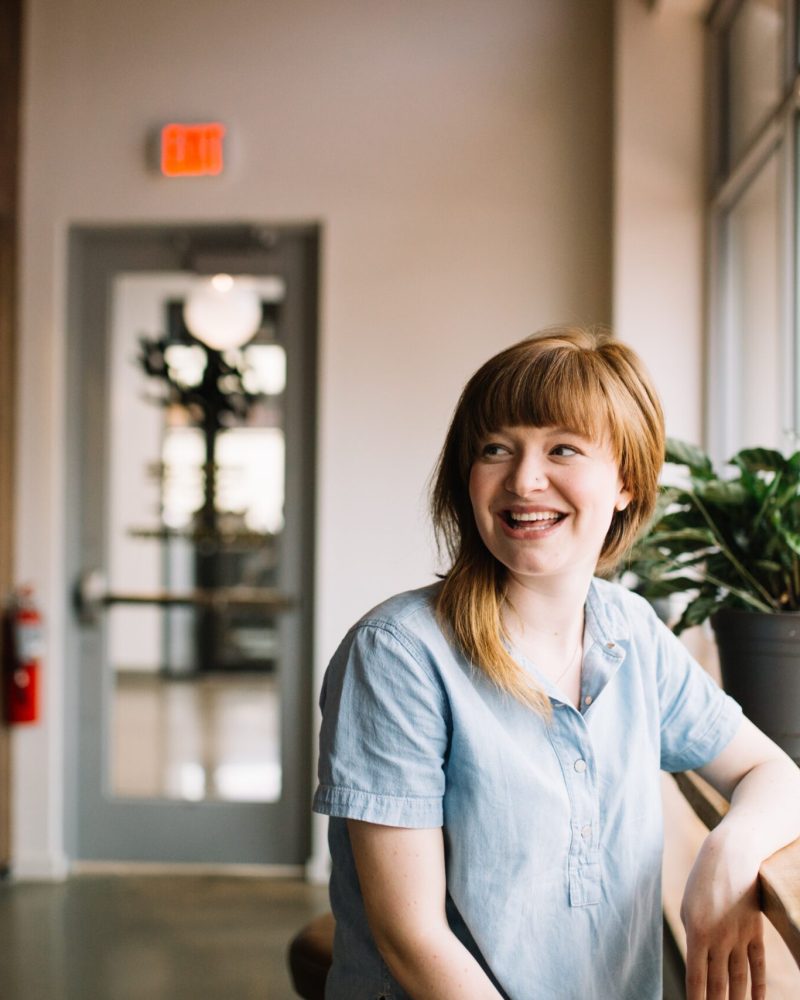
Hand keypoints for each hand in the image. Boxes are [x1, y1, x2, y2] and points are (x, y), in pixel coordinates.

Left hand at [680, 832, 765, 999]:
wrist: (731, 856)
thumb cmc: (702, 881)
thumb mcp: (688, 908)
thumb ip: (693, 937)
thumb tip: (698, 964)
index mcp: (696, 933)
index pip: (696, 978)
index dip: (696, 999)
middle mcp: (719, 939)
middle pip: (718, 984)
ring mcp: (739, 937)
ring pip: (739, 979)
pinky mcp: (755, 932)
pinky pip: (757, 965)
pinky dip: (758, 986)